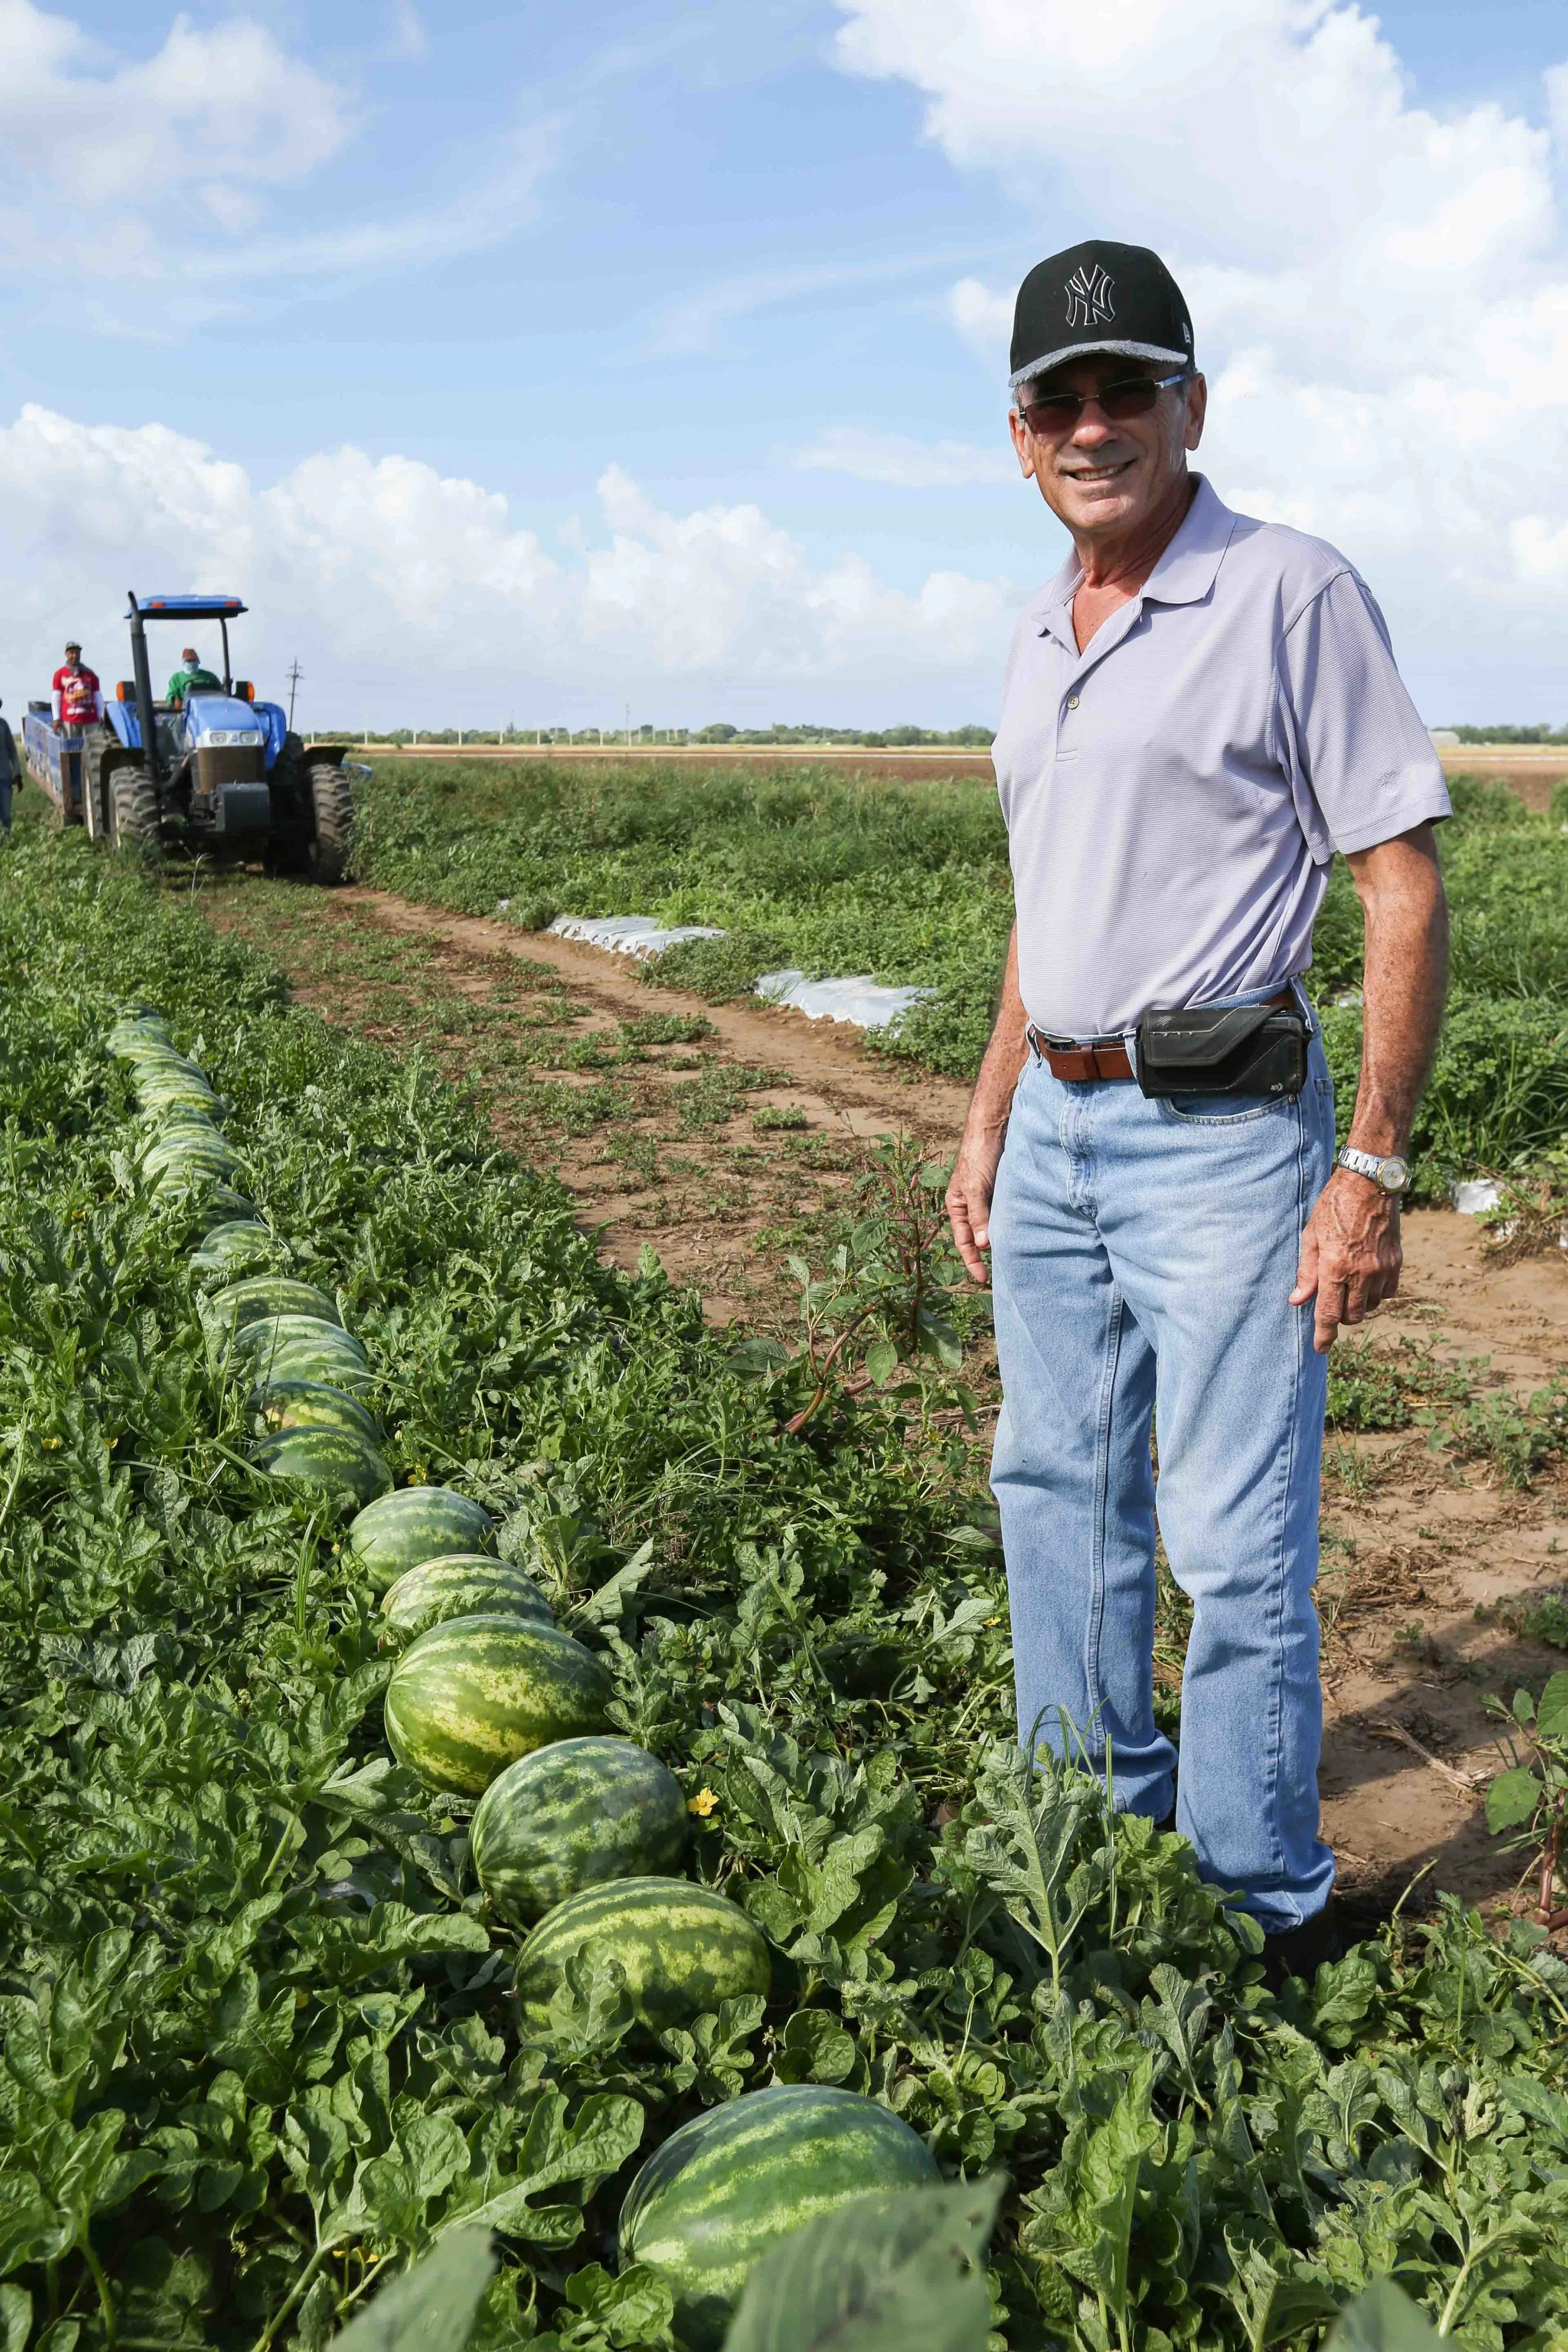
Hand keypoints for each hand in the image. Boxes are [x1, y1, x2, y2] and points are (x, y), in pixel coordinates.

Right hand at [946, 1125, 1004, 1285]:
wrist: (994, 1125)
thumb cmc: (979, 1153)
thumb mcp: (976, 1186)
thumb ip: (979, 1215)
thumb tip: (984, 1245)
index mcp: (957, 1205)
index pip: (963, 1241)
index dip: (971, 1261)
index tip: (982, 1280)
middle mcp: (971, 1204)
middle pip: (977, 1237)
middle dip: (986, 1256)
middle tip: (1001, 1275)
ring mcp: (987, 1198)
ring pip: (992, 1226)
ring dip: (1000, 1241)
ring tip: (1014, 1259)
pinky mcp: (1002, 1190)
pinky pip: (1005, 1214)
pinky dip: (1010, 1225)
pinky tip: (1022, 1234)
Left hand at [1290, 1166, 1402, 1352]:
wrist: (1369, 1184)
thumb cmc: (1333, 1206)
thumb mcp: (1311, 1236)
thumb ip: (1306, 1271)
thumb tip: (1297, 1300)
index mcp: (1335, 1267)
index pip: (1329, 1314)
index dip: (1324, 1335)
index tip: (1320, 1349)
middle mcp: (1361, 1273)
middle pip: (1352, 1316)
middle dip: (1340, 1318)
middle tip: (1332, 1306)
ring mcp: (1381, 1269)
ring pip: (1371, 1306)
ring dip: (1358, 1304)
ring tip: (1347, 1287)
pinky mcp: (1396, 1262)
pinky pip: (1388, 1293)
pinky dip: (1376, 1294)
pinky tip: (1366, 1281)